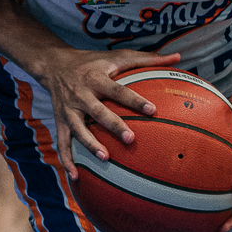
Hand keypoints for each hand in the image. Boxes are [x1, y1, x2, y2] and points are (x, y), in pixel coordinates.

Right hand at [33, 44, 181, 176]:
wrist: (54, 64)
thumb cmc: (93, 62)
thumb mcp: (117, 56)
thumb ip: (147, 58)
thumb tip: (177, 56)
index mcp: (96, 77)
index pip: (117, 90)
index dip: (134, 100)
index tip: (152, 110)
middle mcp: (81, 94)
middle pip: (98, 112)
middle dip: (113, 126)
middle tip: (131, 139)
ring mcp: (68, 110)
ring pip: (79, 129)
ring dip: (90, 144)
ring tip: (105, 158)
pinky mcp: (59, 121)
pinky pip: (62, 142)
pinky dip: (66, 160)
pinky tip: (76, 176)